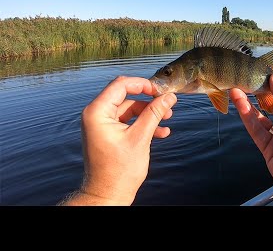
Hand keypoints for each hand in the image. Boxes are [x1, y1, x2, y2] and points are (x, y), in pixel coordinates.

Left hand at [61, 76, 176, 205]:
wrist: (108, 195)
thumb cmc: (119, 171)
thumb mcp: (141, 138)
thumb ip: (155, 113)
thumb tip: (169, 96)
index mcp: (97, 112)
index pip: (121, 85)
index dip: (143, 84)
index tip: (160, 91)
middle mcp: (96, 115)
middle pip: (126, 96)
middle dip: (149, 100)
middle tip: (168, 104)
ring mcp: (102, 124)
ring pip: (129, 108)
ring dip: (149, 113)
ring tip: (168, 119)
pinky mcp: (109, 133)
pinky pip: (128, 121)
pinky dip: (143, 124)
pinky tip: (161, 132)